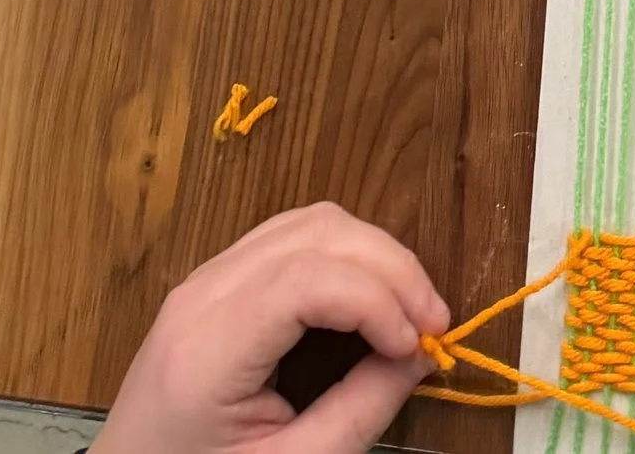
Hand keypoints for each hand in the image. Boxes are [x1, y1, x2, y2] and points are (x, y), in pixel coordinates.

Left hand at [99, 205, 449, 453]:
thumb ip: (357, 412)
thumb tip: (420, 355)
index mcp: (207, 349)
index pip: (306, 277)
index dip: (377, 298)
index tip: (419, 344)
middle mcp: (200, 293)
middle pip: (315, 232)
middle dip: (389, 267)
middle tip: (434, 323)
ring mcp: (202, 279)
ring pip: (308, 221)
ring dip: (370, 254)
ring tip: (407, 310)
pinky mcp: (213, 281)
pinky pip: (290, 237)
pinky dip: (343, 256)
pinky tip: (367, 297)